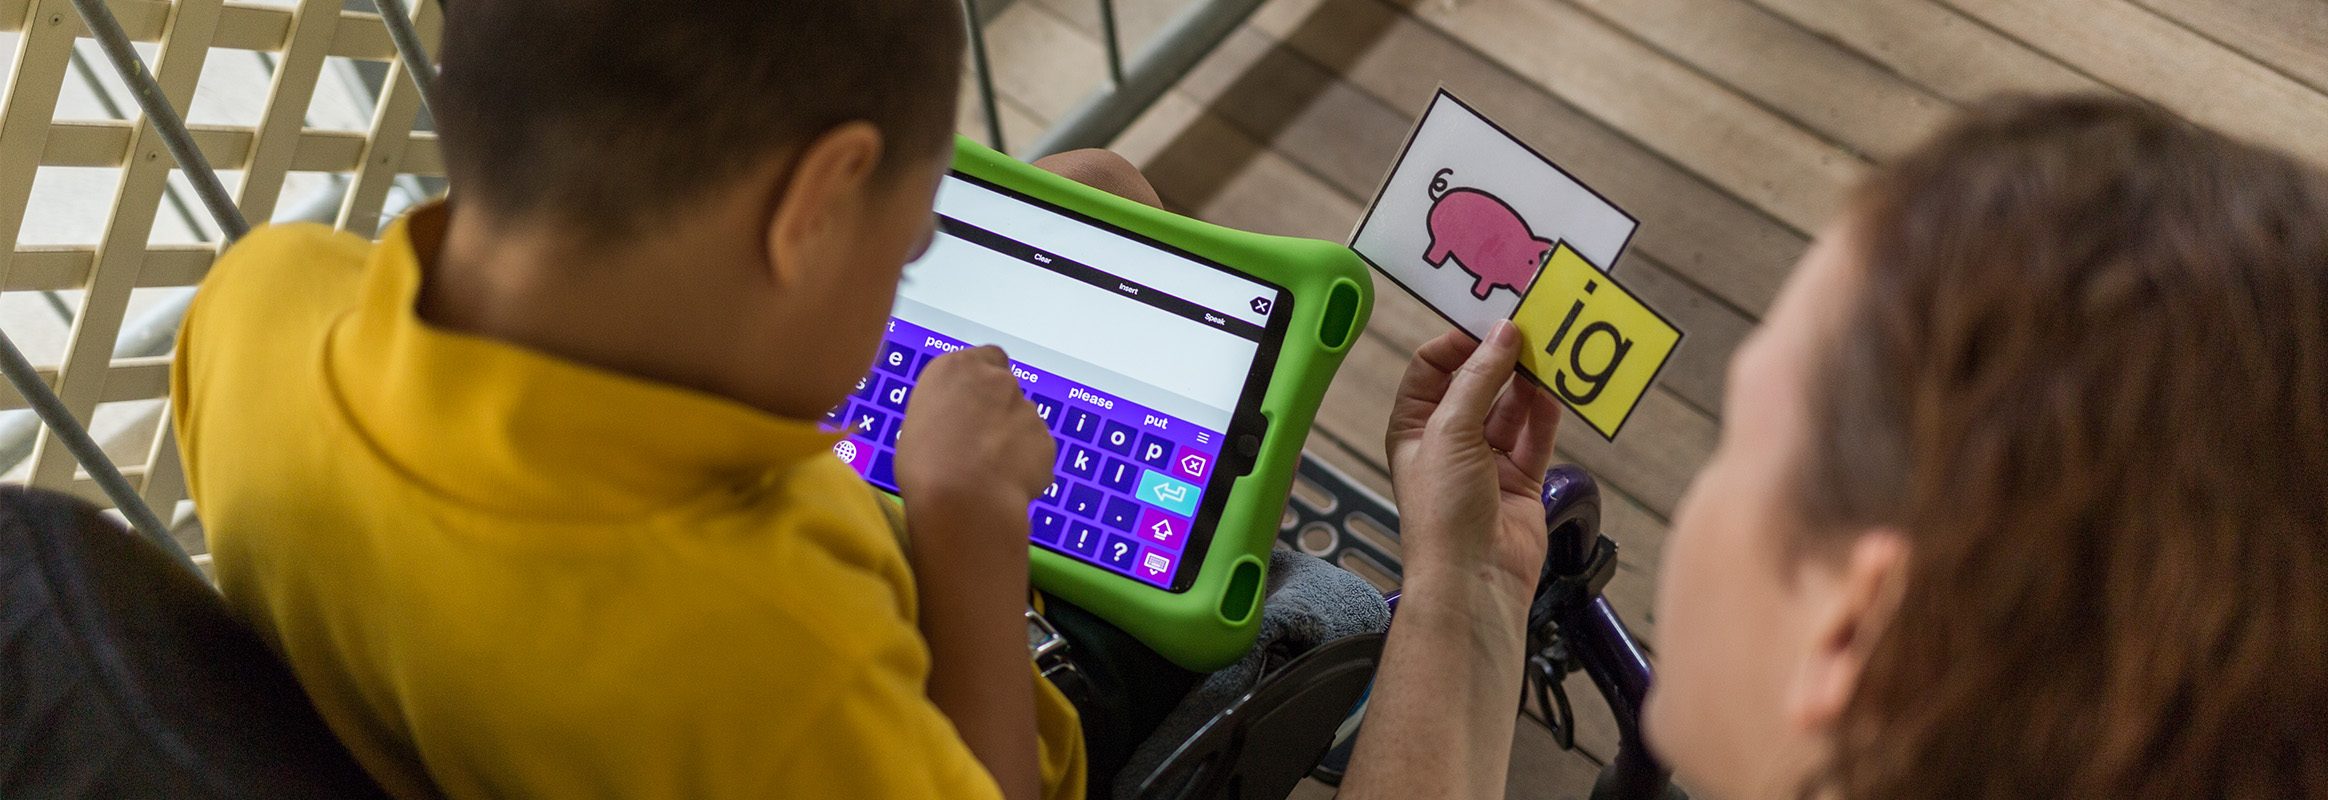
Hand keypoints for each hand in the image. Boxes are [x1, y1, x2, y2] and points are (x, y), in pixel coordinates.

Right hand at [895, 346, 1055, 518]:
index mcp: (958, 368)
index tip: (974, 403)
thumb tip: (961, 424)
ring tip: (990, 471)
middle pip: (1005, 387)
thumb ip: (948, 410)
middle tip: (979, 442)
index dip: (983, 380)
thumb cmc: (924, 464)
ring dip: (1012, 437)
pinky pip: (1035, 450)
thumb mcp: (919, 423)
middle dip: (998, 409)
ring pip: (1023, 420)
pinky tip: (1006, 485)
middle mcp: (997, 379)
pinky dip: (1026, 463)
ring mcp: (1027, 409)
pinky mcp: (1046, 440)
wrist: (963, 500)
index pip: (987, 357)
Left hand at [1385, 322, 1562, 594]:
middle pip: (1476, 382)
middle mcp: (1448, 439)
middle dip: (1500, 357)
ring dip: (1528, 381)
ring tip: (1549, 353)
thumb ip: (1478, 380)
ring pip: (1511, 406)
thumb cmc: (1442, 512)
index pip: (1431, 367)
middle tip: (1528, 329)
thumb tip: (1503, 335)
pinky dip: (1547, 412)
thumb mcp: (1449, 431)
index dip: (1457, 343)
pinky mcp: (1521, 477)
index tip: (1488, 324)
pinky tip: (1557, 390)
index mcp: (1413, 426)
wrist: (1474, 577)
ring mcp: (1486, 459)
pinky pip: (1536, 434)